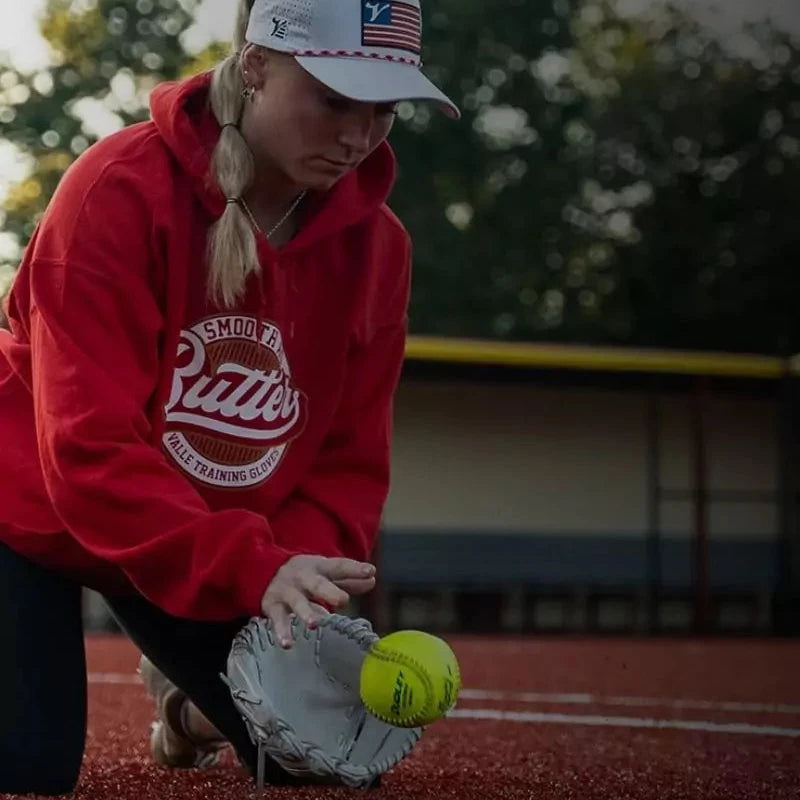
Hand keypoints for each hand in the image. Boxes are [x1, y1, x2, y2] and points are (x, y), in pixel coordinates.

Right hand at [261, 555, 375, 647]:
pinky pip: (278, 619)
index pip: (339, 566)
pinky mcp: (273, 606)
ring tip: (314, 624)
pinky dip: (282, 632)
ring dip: (306, 612)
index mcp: (319, 567)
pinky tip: (287, 644)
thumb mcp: (325, 573)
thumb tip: (372, 580)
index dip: (354, 569)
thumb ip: (348, 579)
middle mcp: (303, 577)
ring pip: (297, 602)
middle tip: (343, 600)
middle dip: (329, 592)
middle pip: (317, 584)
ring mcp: (287, 591)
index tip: (370, 571)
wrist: (264, 571)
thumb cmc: (305, 576)